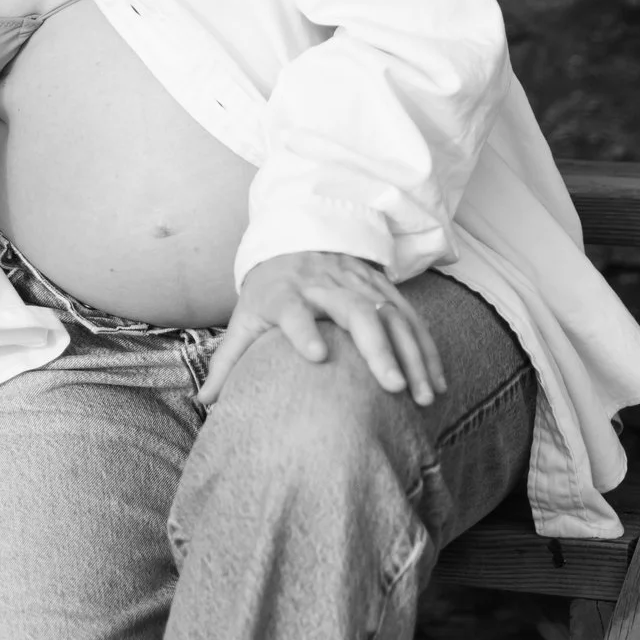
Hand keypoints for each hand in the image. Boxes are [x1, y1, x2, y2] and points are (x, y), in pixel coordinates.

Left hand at [195, 251, 444, 408]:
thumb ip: (227, 360)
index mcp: (285, 293)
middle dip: (376, 348)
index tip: (315, 355)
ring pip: (391, 317)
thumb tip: (203, 402)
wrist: (301, 237)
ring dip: (411, 356)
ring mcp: (360, 285)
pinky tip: (436, 383)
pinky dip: (427, 350)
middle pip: (354, 312)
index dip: (301, 329)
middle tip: (390, 387)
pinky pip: (411, 319)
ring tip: (422, 396)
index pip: (293, 309)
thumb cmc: (269, 288)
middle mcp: (326, 286)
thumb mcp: (245, 316)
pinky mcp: (384, 290)